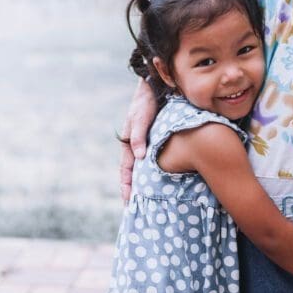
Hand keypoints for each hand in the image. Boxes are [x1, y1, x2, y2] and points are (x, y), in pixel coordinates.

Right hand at [119, 78, 156, 202]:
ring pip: (146, 168)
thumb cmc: (148, 99)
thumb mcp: (141, 116)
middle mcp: (137, 144)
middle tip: (137, 209)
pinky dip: (158, 172)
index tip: (128, 202)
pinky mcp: (159, 140)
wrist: (158, 83)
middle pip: (134, 172)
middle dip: (135, 190)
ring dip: (146, 183)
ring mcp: (147, 143)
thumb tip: (139, 157)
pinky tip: (166, 181)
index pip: (126, 170)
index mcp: (129, 142)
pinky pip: (157, 160)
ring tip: (151, 200)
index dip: (126, 186)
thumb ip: (139, 135)